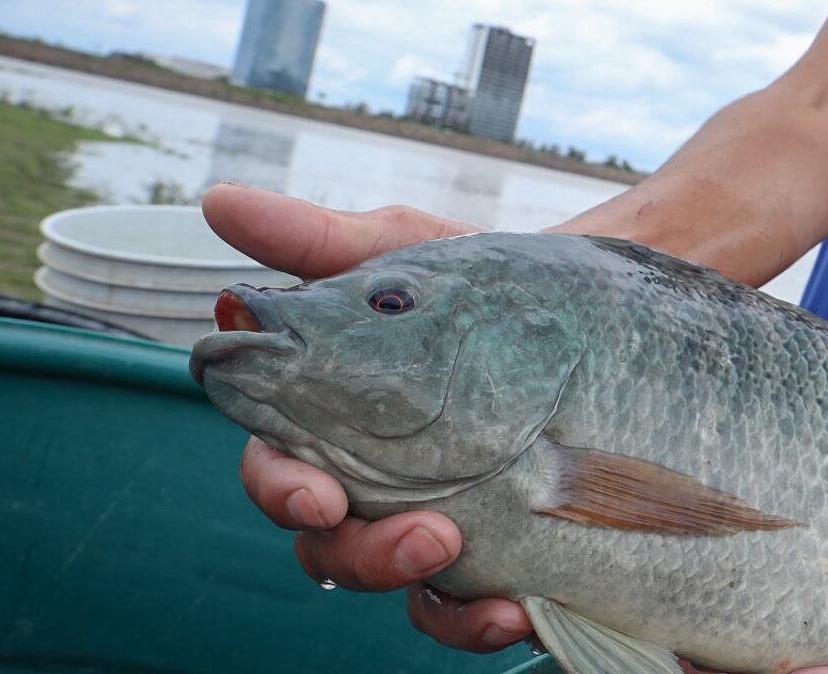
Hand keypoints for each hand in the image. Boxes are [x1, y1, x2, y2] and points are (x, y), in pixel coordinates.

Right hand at [203, 183, 535, 651]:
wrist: (608, 321)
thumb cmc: (487, 289)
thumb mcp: (412, 257)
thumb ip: (317, 241)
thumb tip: (218, 204)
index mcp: (332, 421)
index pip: (276, 469)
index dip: (284, 487)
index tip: (320, 491)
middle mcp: (372, 484)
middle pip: (326, 544)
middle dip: (360, 550)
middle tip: (423, 532)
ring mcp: (431, 527)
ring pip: (389, 584)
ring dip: (414, 585)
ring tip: (463, 559)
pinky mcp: (495, 559)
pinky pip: (465, 614)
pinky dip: (476, 622)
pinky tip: (515, 609)